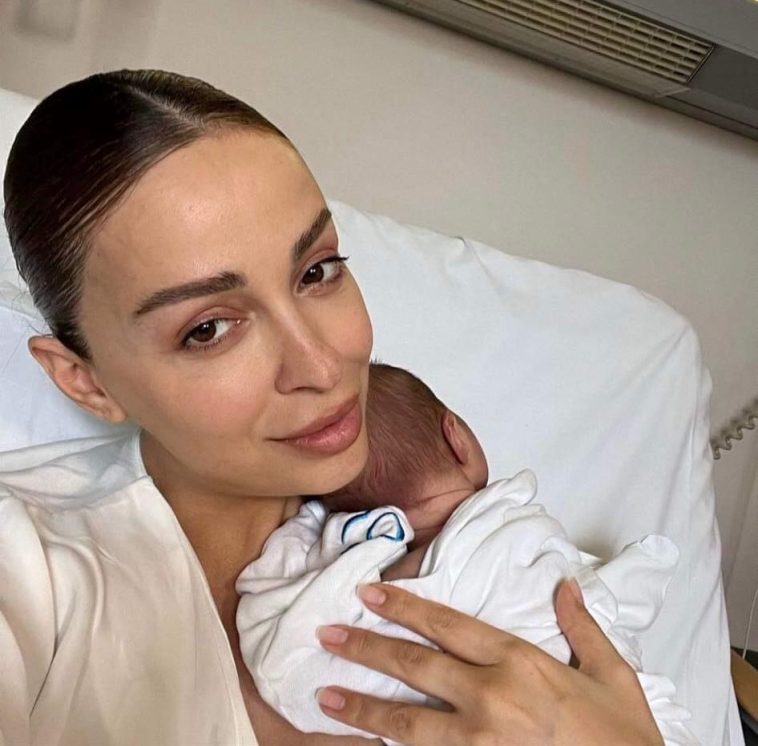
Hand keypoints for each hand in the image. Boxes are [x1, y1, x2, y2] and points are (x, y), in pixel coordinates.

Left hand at [315, 580, 663, 745]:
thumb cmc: (623, 739)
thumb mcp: (613, 676)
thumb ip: (582, 627)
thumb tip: (564, 585)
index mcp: (520, 662)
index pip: (448, 624)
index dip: (404, 605)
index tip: (370, 593)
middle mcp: (492, 697)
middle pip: (416, 665)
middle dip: (367, 647)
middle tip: (328, 634)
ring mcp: (479, 742)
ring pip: (407, 720)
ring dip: (362, 707)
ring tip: (324, 696)